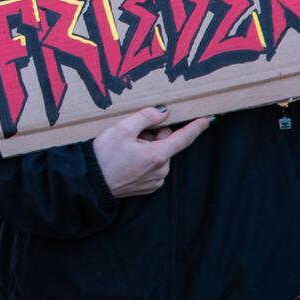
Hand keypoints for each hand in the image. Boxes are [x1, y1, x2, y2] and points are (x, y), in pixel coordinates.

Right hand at [91, 106, 211, 197]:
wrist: (91, 183)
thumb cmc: (104, 155)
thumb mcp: (122, 129)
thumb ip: (145, 117)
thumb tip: (162, 112)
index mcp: (158, 155)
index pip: (184, 138)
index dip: (197, 127)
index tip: (209, 119)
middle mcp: (161, 170)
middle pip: (167, 143)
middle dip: (155, 134)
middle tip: (134, 133)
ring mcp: (156, 180)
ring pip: (160, 154)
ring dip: (148, 147)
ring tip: (127, 148)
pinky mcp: (149, 187)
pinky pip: (154, 166)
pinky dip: (145, 159)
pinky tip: (128, 159)